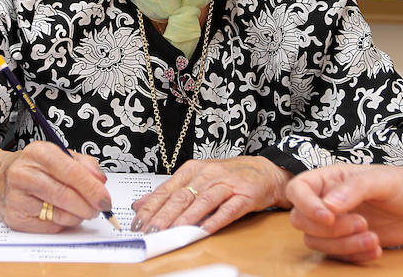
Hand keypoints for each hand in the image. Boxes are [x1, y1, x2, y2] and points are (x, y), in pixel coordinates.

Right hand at [0, 141, 110, 232]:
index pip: (71, 172)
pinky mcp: (15, 218)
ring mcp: (16, 198)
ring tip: (84, 211)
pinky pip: (49, 226)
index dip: (92, 188)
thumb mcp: (59, 154)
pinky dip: (64, 223)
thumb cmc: (35, 166)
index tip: (106, 198)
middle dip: (88, 206)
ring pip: (59, 214)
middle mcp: (24, 174)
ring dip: (78, 216)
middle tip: (100, 209)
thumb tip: (100, 181)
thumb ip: (84, 165)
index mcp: (39, 153)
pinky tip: (65, 215)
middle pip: (65, 196)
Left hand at [131, 156, 291, 233]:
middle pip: (182, 196)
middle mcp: (208, 175)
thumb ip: (169, 192)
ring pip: (202, 202)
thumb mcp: (196, 179)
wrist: (264, 171)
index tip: (138, 222)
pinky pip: (228, 209)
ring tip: (172, 233)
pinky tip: (204, 230)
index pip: (166, 190)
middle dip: (164, 215)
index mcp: (193, 170)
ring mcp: (226, 184)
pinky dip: (215, 220)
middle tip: (151, 231)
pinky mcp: (244, 195)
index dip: (151, 207)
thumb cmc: (228, 177)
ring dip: (186, 219)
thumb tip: (141, 204)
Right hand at [286, 162, 402, 262]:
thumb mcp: (382, 180)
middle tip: (363, 224)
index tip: (328, 218)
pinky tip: (376, 248)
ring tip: (373, 238)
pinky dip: (354, 255)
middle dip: (331, 229)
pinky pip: (336, 255)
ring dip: (343, 245)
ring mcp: (335, 223)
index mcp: (330, 178)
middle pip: (301, 220)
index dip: (306, 205)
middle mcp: (327, 200)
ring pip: (316, 242)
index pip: (298, 189)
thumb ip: (354, 188)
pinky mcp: (346, 242)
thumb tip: (328, 205)